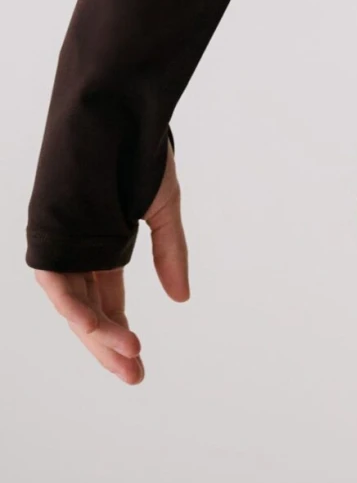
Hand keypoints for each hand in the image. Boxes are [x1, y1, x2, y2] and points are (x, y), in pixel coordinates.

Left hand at [33, 139, 188, 383]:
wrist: (115, 107)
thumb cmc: (137, 146)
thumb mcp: (161, 205)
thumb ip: (170, 251)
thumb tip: (181, 300)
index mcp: (102, 243)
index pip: (106, 301)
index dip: (120, 332)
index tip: (138, 362)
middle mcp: (77, 249)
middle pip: (90, 311)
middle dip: (111, 346)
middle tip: (135, 376)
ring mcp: (62, 243)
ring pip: (73, 305)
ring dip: (100, 333)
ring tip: (129, 355)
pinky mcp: (50, 236)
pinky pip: (58, 285)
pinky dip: (79, 309)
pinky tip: (101, 328)